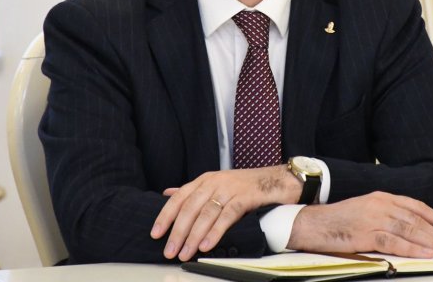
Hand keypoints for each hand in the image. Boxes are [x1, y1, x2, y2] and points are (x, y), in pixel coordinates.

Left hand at [150, 165, 299, 260]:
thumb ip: (193, 191)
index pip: (179, 197)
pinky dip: (215, 231)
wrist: (276, 180)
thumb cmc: (245, 186)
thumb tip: (168, 194)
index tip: (156, 233)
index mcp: (204, 180)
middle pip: (190, 207)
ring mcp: (230, 188)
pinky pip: (227, 215)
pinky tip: (207, 245)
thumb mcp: (216, 185)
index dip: (166, 215)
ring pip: (206, 213)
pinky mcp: (245, 197)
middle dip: (178, 231)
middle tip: (170, 251)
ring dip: (193, 235)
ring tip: (185, 253)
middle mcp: (214, 182)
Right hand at [287, 191, 432, 257]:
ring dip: (432, 242)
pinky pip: (392, 242)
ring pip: (409, 229)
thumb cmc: (337, 221)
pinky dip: (411, 248)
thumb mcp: (366, 213)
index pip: (417, 206)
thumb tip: (412, 232)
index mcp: (382, 197)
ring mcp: (372, 218)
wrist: (310, 223)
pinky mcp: (364, 233)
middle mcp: (380, 204)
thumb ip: (387, 218)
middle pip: (417, 219)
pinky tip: (424, 254)